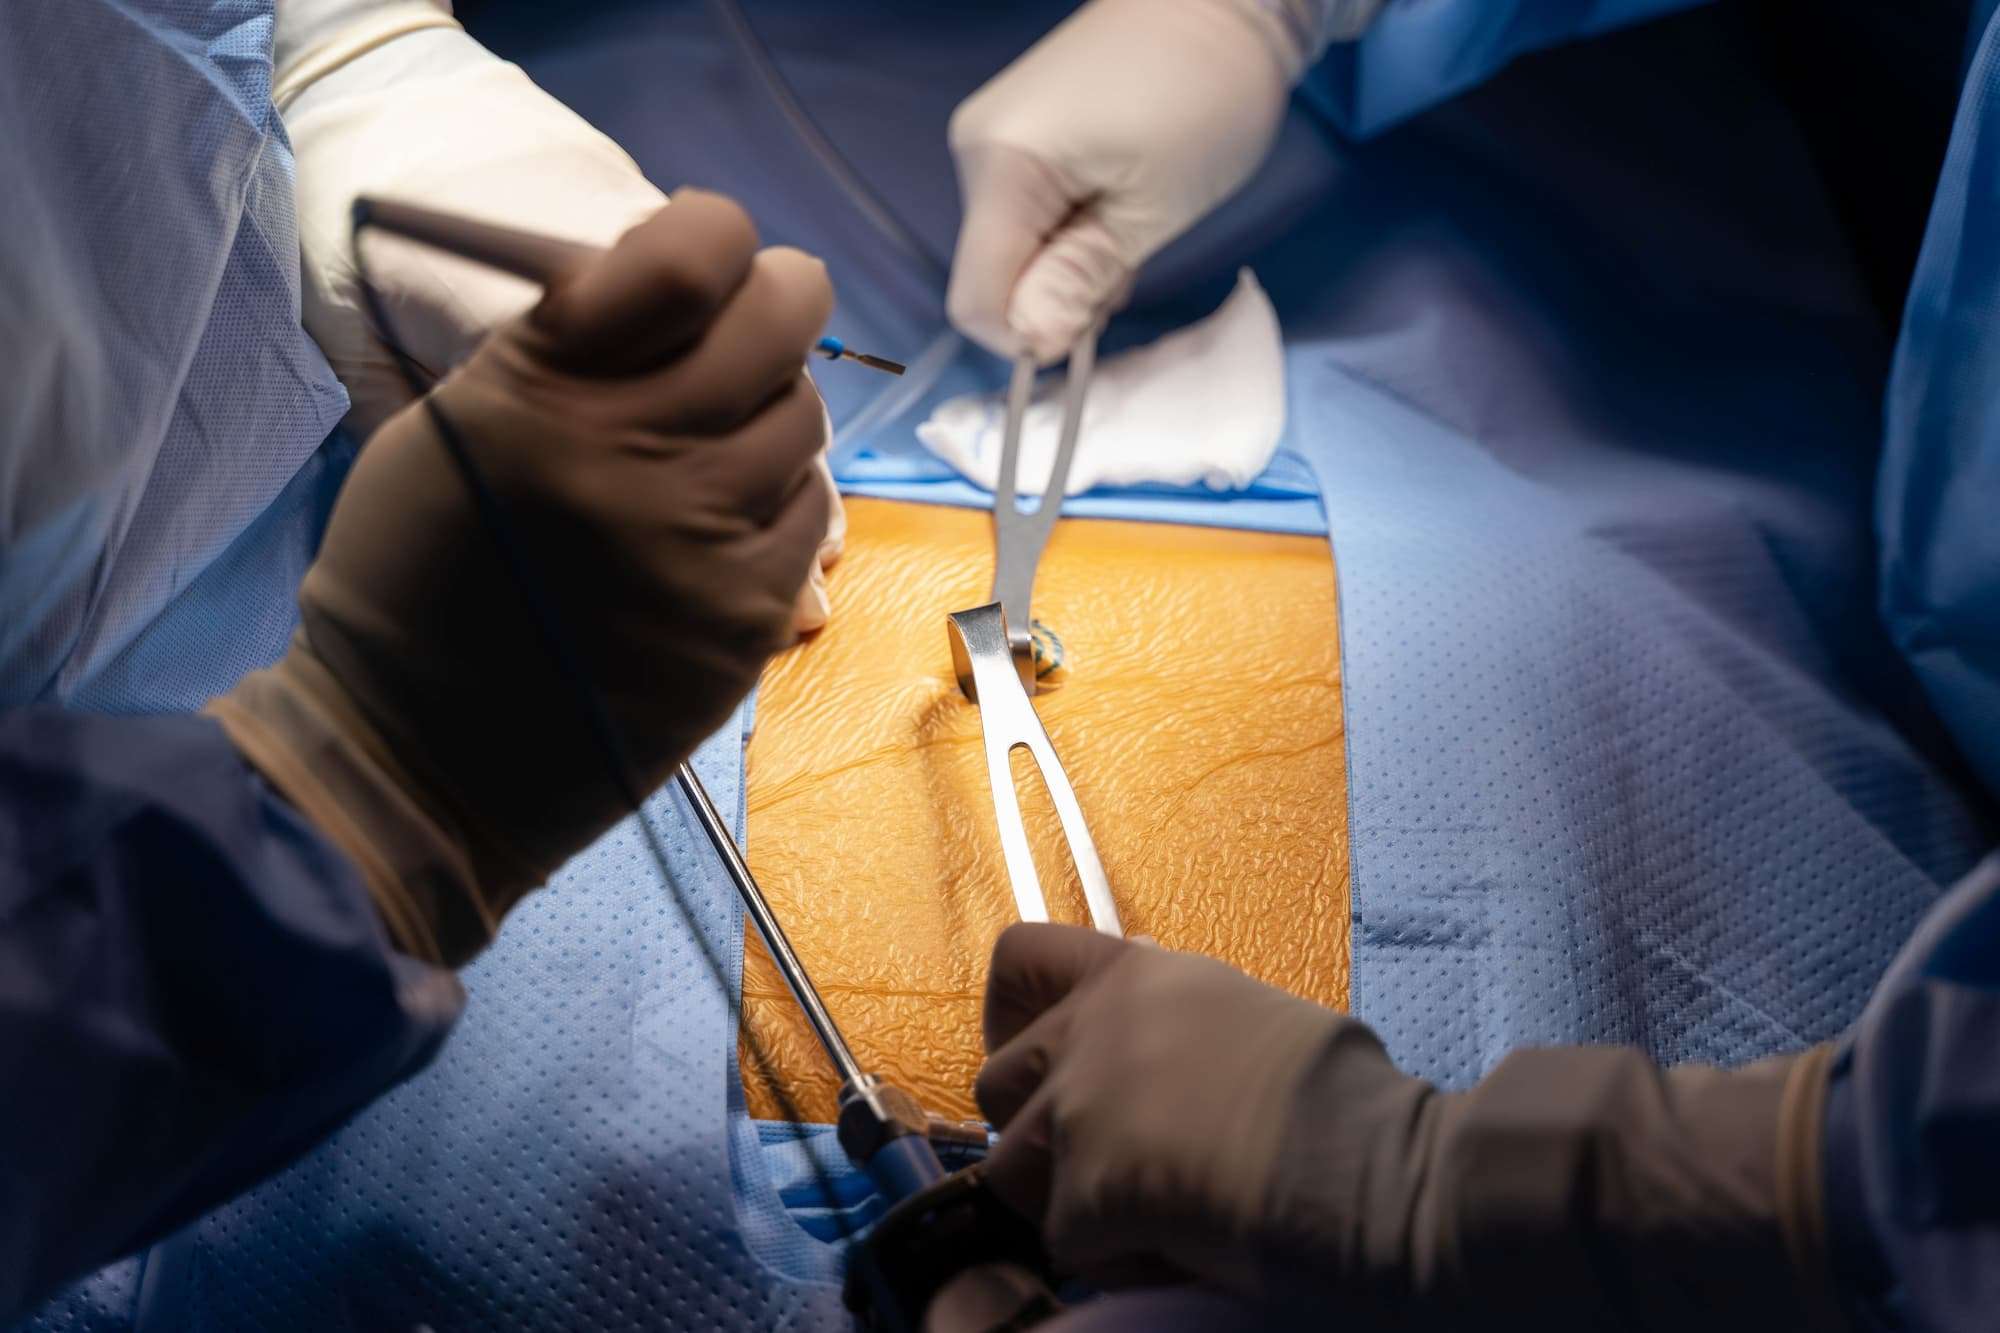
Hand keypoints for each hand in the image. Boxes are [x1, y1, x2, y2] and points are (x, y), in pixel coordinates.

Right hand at [212, 193, 831, 965]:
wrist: (418, 760)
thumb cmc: (414, 585)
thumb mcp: (456, 425)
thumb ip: (565, 347)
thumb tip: (666, 285)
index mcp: (550, 386)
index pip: (697, 252)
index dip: (714, 235)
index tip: (703, 255)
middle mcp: (640, 452)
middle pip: (785, 318)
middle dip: (773, 302)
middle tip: (749, 322)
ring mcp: (707, 540)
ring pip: (806, 417)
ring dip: (769, 412)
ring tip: (712, 444)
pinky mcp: (748, 616)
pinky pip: (811, 516)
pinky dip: (778, 504)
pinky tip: (720, 526)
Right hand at [946, 0, 1302, 363]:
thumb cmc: (1203, 94)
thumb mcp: (1152, 209)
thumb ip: (1081, 279)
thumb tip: (1031, 345)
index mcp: (1003, 165)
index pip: (977, 301)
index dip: (1030, 334)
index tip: (1093, 325)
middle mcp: (979, 150)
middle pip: (992, 276)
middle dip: (1056, 296)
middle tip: (1129, 261)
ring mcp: (994, 139)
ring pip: (1011, 251)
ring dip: (1068, 265)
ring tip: (1132, 224)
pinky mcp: (1018, 135)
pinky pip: (1025, 217)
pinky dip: (1068, 233)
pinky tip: (1115, 205)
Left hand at [977, 924, 1837, 1324]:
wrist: (1391, 1171)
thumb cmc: (1352, 1101)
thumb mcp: (1245, 1020)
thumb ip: (1169, 1029)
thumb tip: (1145, 1074)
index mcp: (1140, 974)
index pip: (1018, 958)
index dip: (1011, 1017)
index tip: (1041, 1059)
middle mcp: (1097, 1027)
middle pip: (995, 1083)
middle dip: (1035, 1132)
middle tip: (1104, 1164)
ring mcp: (1086, 1108)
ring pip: (1012, 1172)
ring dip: (1066, 1202)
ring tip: (1152, 1213)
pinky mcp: (1091, 1191)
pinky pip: (1066, 1244)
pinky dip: (1112, 1258)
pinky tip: (1182, 1248)